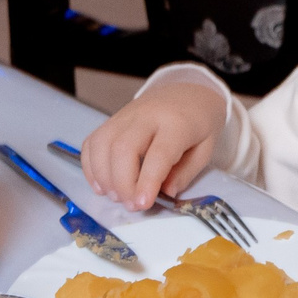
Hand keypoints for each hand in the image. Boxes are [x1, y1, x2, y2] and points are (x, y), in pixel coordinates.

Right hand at [79, 81, 223, 209]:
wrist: (187, 92)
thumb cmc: (198, 123)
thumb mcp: (205, 148)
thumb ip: (186, 172)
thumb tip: (166, 193)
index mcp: (177, 123)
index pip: (158, 154)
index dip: (148, 182)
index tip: (143, 204)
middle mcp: (146, 117)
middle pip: (123, 149)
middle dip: (122, 183)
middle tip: (131, 205)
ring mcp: (124, 116)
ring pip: (102, 145)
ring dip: (104, 177)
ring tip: (117, 197)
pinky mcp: (111, 120)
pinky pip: (92, 142)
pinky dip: (91, 166)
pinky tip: (102, 185)